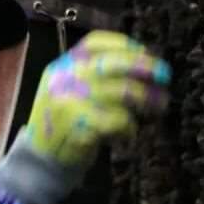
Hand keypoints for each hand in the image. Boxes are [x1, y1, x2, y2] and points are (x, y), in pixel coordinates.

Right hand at [25, 31, 169, 180]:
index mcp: (62, 66)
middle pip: (112, 64)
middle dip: (144, 66)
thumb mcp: (69, 90)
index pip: (95, 43)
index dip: (124, 45)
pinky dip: (130, 128)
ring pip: (122, 91)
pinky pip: (119, 120)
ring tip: (158, 106)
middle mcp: (65, 79)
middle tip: (165, 75)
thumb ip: (94, 76)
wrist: (39, 160)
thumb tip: (143, 62)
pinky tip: (128, 135)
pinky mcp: (81, 127)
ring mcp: (71, 102)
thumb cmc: (63, 124)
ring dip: (146, 99)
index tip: (145, 52)